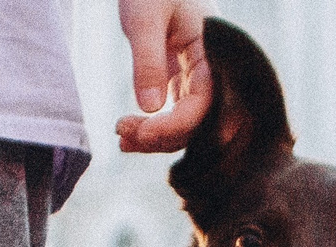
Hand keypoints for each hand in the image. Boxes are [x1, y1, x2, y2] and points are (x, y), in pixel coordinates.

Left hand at [114, 0, 213, 153]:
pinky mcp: (184, 83)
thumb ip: (148, 61)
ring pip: (187, 125)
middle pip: (199, 122)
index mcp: (214, 51)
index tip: (141, 131)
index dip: (176, 125)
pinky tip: (128, 134)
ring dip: (156, 138)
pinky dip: (154, 128)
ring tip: (121, 137)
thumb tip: (150, 109)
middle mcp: (214, 70)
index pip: (205, 103)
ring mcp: (200, 79)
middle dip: (163, 136)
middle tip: (121, 133)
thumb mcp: (144, 19)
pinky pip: (176, 116)